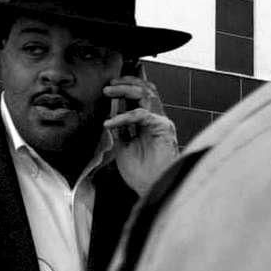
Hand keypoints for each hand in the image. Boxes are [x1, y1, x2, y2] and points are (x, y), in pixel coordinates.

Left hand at [104, 74, 179, 195]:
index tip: (108, 87)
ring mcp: (161, 121)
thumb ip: (119, 128)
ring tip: (108, 92)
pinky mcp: (162, 128)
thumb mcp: (123, 144)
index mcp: (148, 121)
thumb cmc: (139, 171)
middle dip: (126, 82)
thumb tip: (109, 113)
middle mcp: (156, 118)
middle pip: (145, 89)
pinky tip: (110, 122)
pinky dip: (124, 116)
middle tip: (108, 85)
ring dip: (125, 90)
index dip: (126, 86)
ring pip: (146, 94)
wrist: (148, 187)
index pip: (140, 95)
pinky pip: (141, 114)